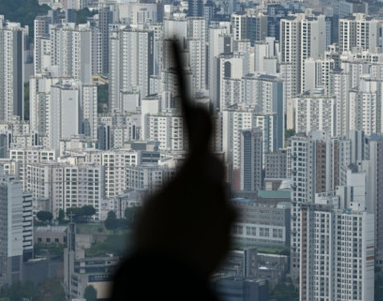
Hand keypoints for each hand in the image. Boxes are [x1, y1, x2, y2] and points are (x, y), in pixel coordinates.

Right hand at [131, 106, 237, 277]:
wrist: (168, 274)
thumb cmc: (152, 234)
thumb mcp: (154, 201)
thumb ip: (175, 188)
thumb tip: (187, 189)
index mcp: (193, 172)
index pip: (203, 134)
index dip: (202, 119)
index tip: (202, 107)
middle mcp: (215, 188)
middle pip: (215, 167)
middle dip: (205, 167)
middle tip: (196, 166)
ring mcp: (226, 213)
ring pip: (220, 198)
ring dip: (208, 201)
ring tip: (188, 212)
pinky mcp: (230, 236)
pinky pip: (223, 224)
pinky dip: (211, 226)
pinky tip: (195, 235)